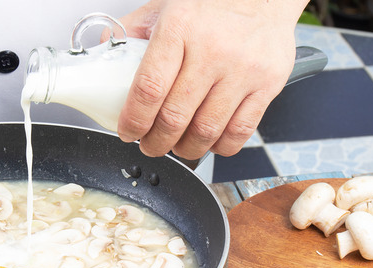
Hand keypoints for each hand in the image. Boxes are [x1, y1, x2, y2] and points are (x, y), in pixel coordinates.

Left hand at [117, 0, 307, 158]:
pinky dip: (220, 146)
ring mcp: (243, 69)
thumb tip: (104, 53)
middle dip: (155, 142)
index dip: (134, 120)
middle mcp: (213, 50)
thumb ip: (133, 31)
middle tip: (148, 144)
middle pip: (175, 117)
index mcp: (180, 28)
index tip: (128, 131)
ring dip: (185, 149)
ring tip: (176, 146)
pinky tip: (209, 141)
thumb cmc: (213, 2)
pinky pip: (240, 131)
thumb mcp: (165, 7)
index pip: (149, 89)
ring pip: (206, 130)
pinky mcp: (268, 84)